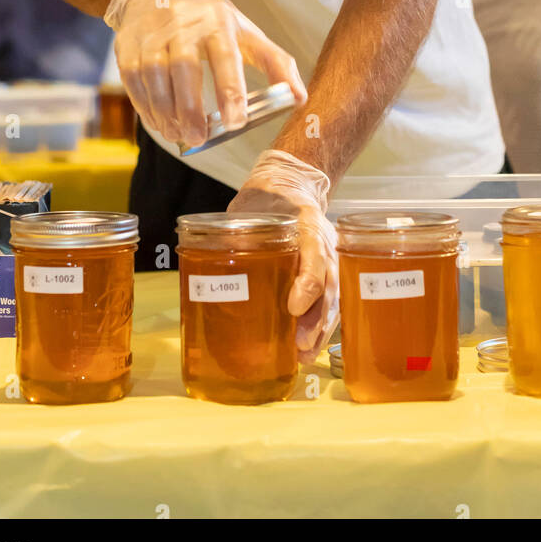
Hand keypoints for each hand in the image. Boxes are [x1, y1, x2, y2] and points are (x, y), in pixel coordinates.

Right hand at [104, 0, 306, 147]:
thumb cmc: (210, 17)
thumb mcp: (246, 32)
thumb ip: (275, 63)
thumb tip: (300, 98)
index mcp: (217, 22)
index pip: (224, 57)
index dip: (230, 90)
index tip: (236, 121)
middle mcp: (182, 25)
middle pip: (184, 68)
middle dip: (190, 108)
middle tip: (200, 139)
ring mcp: (151, 35)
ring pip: (154, 76)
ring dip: (165, 112)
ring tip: (180, 136)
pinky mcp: (128, 45)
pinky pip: (133, 81)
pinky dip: (146, 107)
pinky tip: (161, 124)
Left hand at [228, 149, 337, 362]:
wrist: (289, 187)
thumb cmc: (269, 199)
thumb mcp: (253, 203)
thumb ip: (236, 228)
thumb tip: (206, 254)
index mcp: (308, 223)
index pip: (315, 252)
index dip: (308, 283)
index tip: (293, 307)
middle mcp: (323, 244)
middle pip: (329, 283)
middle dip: (317, 317)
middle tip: (301, 342)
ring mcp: (327, 260)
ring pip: (333, 297)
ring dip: (321, 329)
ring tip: (304, 354)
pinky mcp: (322, 274)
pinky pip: (328, 303)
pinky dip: (320, 328)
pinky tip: (306, 350)